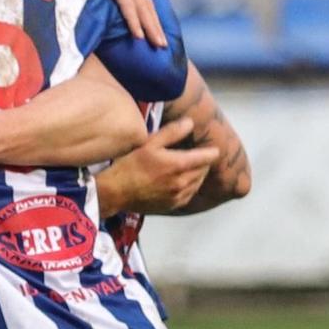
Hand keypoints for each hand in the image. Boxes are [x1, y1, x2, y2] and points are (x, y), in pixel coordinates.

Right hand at [65, 0, 166, 48]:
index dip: (150, 16)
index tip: (155, 32)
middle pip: (147, 4)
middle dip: (156, 26)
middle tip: (162, 45)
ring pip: (142, 7)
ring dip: (150, 27)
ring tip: (157, 44)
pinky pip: (127, 4)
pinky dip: (134, 20)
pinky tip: (138, 34)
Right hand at [104, 116, 219, 214]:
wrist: (115, 192)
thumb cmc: (129, 166)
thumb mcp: (149, 143)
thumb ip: (172, 132)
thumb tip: (190, 123)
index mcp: (178, 165)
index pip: (207, 157)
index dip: (211, 151)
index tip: (213, 148)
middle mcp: (182, 182)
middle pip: (204, 170)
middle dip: (202, 162)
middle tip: (195, 155)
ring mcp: (178, 196)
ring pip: (198, 183)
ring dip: (196, 174)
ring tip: (187, 167)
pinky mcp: (172, 205)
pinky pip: (189, 194)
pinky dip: (189, 186)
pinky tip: (179, 181)